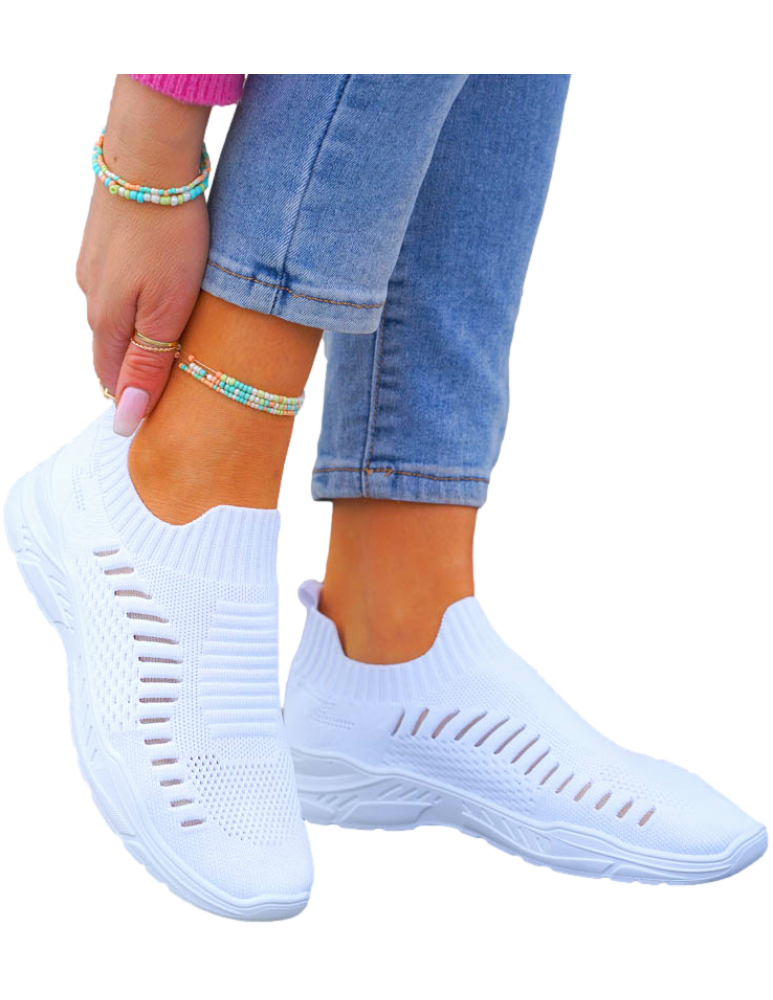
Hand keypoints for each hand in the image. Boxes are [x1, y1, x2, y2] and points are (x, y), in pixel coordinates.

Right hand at [75, 76, 211, 434]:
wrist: (151, 157)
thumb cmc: (169, 237)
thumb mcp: (168, 312)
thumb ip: (148, 366)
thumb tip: (126, 419)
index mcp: (105, 319)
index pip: (111, 378)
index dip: (132, 400)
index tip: (159, 415)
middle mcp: (90, 294)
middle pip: (112, 347)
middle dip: (137, 369)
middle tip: (172, 384)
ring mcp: (92, 262)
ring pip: (116, 313)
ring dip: (138, 332)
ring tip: (171, 341)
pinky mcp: (102, 237)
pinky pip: (118, 283)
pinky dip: (138, 298)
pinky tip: (158, 291)